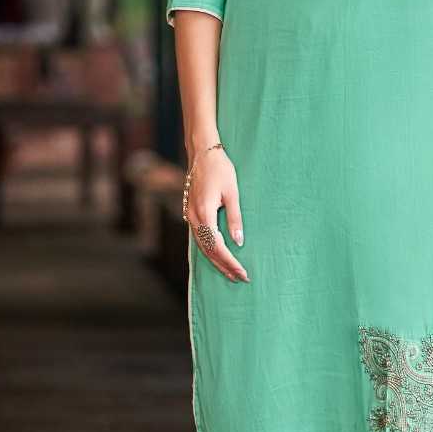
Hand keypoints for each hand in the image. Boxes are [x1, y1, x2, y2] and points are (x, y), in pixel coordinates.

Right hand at [185, 148, 248, 281]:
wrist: (202, 153)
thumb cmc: (220, 169)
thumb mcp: (232, 192)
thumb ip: (235, 218)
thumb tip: (238, 242)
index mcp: (204, 213)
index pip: (218, 246)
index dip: (230, 262)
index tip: (243, 272)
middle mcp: (194, 218)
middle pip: (208, 251)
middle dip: (224, 266)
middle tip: (240, 278)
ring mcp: (190, 216)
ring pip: (202, 246)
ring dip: (217, 261)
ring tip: (231, 272)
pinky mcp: (191, 213)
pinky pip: (199, 238)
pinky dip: (210, 250)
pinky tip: (219, 256)